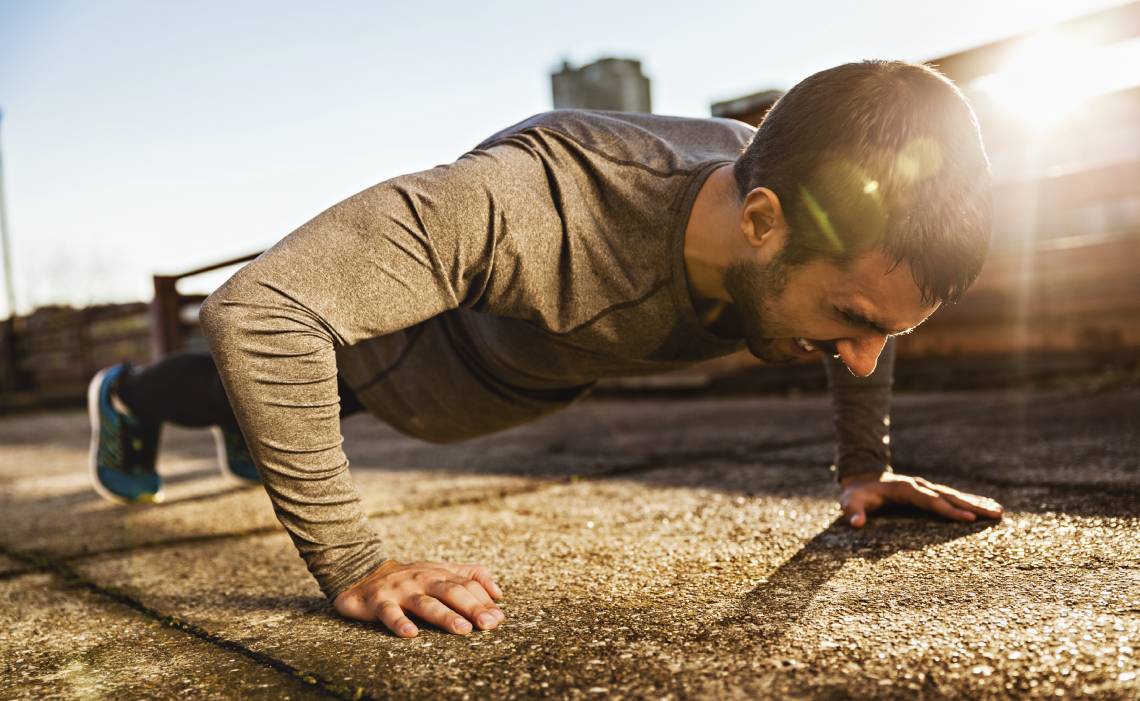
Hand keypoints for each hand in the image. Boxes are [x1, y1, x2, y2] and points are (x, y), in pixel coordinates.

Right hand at [333, 559, 504, 636]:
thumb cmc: (411, 578)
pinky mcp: (379, 601)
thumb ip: (471, 577)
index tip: (498, 618)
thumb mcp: (441, 571)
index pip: (467, 584)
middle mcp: (423, 579)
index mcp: (440, 573)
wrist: (363, 572)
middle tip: (488, 624)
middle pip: (452, 592)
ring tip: (462, 629)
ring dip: (445, 616)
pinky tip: (410, 633)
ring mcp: (401, 590)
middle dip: (472, 608)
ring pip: (426, 603)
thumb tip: (500, 594)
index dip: (484, 600)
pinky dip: (399, 622)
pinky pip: (389, 613)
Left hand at [839, 471, 1003, 527]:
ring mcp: (925, 488)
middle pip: (949, 496)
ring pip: (954, 495)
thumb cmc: (856, 495)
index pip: (930, 501)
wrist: (861, 479)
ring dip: (976, 503)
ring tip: (999, 511)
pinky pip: (951, 497)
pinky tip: (986, 507)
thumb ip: (852, 512)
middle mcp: (919, 486)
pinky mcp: (928, 492)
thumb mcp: (850, 503)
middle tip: (996, 514)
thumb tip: (856, 523)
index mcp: (904, 489)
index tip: (968, 518)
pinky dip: (969, 502)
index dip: (948, 510)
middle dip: (972, 505)